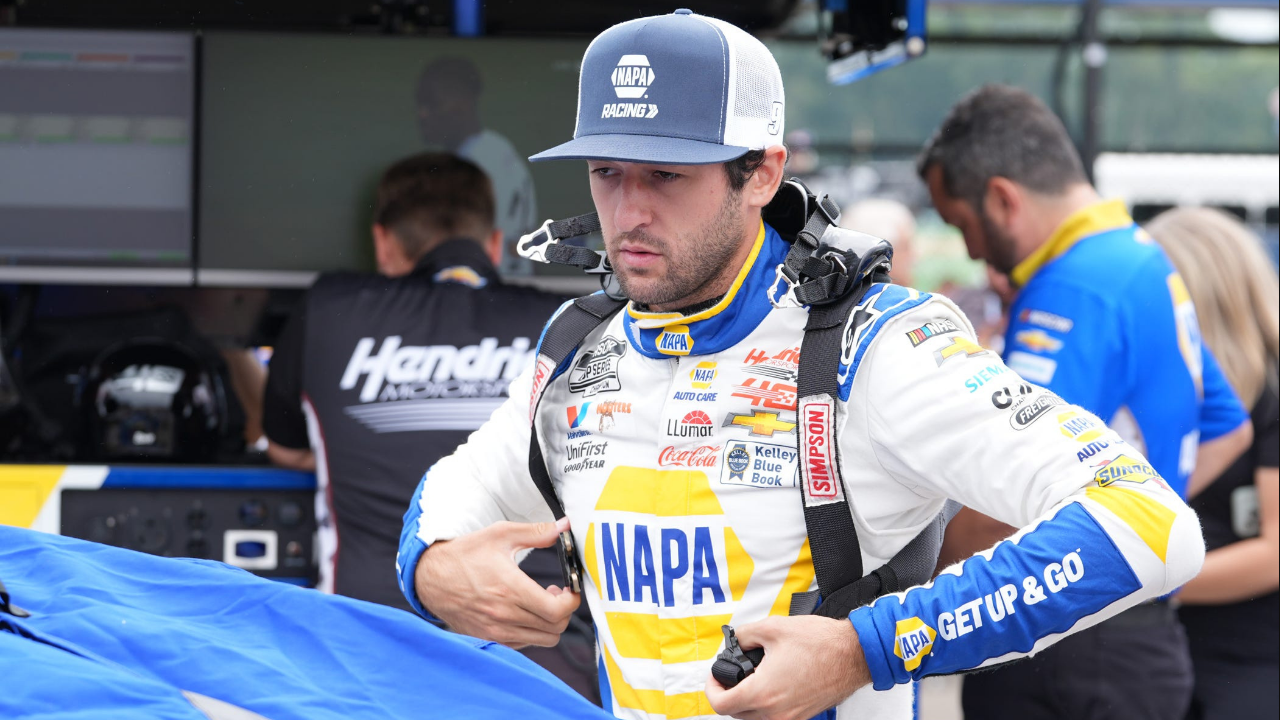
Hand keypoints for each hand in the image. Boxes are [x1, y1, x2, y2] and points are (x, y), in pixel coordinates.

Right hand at [414, 517, 580, 647]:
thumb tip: (564, 526)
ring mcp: (495, 631)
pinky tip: (523, 612)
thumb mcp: (500, 535)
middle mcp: (504, 615)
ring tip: (539, 602)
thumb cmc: (466, 554)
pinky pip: (524, 644)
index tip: (569, 589)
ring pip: (542, 640)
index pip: (556, 611)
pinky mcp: (488, 639)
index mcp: (510, 589)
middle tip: (555, 592)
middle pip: (554, 628)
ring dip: (549, 623)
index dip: (571, 601)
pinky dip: (532, 631)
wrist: (430, 577)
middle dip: (563, 610)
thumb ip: (536, 532)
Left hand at [704, 615, 870, 719]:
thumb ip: (745, 635)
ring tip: (751, 678)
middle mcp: (775, 712)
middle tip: (730, 675)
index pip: (721, 704)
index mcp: (763, 692)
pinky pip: (774, 718)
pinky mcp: (803, 716)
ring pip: (754, 719)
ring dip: (747, 701)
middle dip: (728, 693)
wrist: (854, 654)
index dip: (711, 688)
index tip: (715, 676)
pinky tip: (772, 683)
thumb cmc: (822, 643)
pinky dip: (766, 705)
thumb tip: (736, 641)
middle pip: (736, 714)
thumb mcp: (773, 628)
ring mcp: (791, 717)